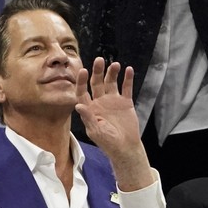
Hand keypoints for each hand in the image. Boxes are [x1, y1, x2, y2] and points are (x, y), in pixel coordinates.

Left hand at [75, 58, 152, 190]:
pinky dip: (128, 79)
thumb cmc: (107, 142)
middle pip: (96, 83)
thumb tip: (78, 105)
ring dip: (112, 73)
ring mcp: (113, 101)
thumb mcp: (96, 130)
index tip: (82, 71)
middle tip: (99, 60)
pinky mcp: (125, 102)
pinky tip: (128, 70)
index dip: (81, 82)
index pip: (82, 92)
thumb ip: (88, 117)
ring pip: (111, 83)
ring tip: (114, 65)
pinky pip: (126, 88)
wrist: (125, 147)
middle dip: (97, 72)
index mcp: (90, 109)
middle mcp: (100, 102)